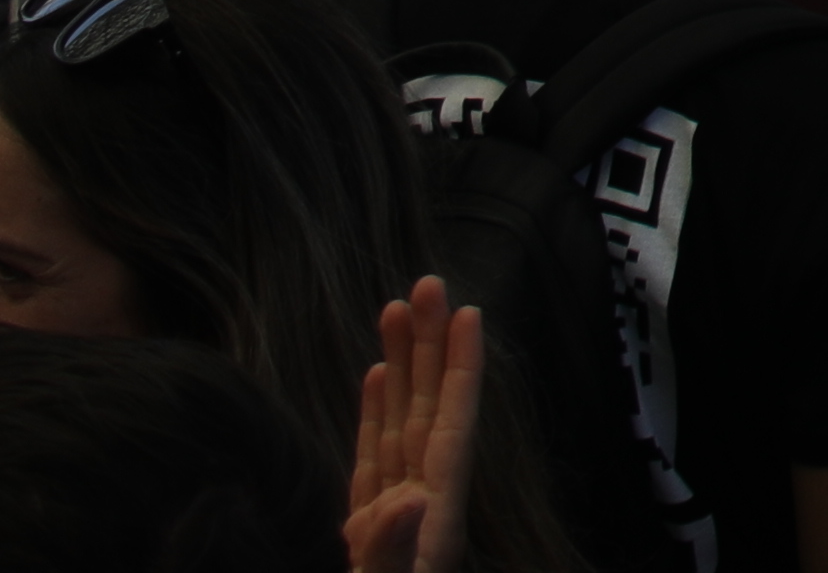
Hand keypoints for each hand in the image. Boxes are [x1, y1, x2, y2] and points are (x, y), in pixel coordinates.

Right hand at [343, 275, 481, 572]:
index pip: (452, 430)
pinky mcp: (361, 537)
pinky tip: (372, 381)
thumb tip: (409, 496)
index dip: (462, 372)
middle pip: (427, 413)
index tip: (466, 311)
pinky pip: (369, 463)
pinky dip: (372, 418)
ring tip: (394, 311)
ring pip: (397, 429)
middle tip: (425, 282)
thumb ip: (395, 556)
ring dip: (399, 371)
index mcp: (433, 522)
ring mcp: (390, 521)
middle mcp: (417, 513)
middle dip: (426, 349)